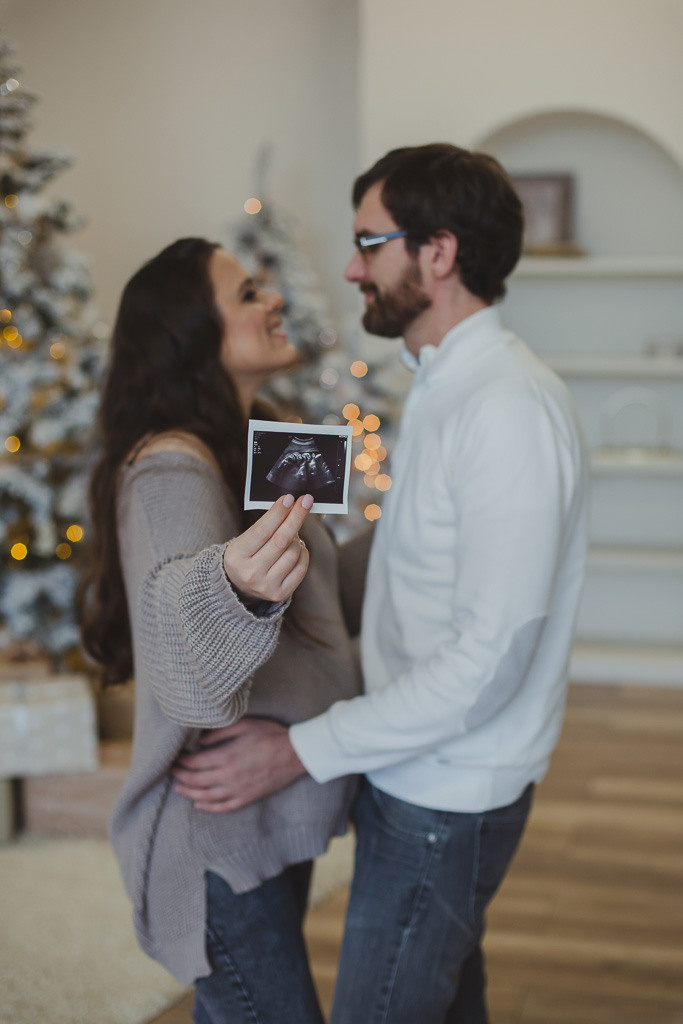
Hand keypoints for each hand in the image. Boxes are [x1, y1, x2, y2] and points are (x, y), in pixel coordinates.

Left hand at [172, 717, 306, 811]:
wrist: (296, 754)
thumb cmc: (271, 735)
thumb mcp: (245, 725)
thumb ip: (220, 733)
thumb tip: (200, 740)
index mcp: (227, 756)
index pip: (195, 762)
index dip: (182, 761)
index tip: (175, 756)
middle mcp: (229, 776)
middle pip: (196, 780)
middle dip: (180, 776)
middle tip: (171, 771)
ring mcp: (238, 790)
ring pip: (206, 797)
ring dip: (189, 792)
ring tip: (178, 788)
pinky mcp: (247, 798)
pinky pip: (224, 807)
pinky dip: (208, 807)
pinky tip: (199, 804)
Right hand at [224, 493, 312, 603]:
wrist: (238, 587)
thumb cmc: (245, 556)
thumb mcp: (245, 540)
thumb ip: (266, 525)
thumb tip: (292, 506)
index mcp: (236, 556)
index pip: (262, 531)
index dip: (277, 513)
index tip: (289, 498)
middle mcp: (250, 573)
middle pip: (281, 541)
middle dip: (295, 517)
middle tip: (306, 501)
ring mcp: (266, 585)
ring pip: (293, 553)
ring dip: (298, 538)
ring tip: (291, 534)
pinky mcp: (280, 593)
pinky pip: (301, 567)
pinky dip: (303, 553)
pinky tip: (297, 548)